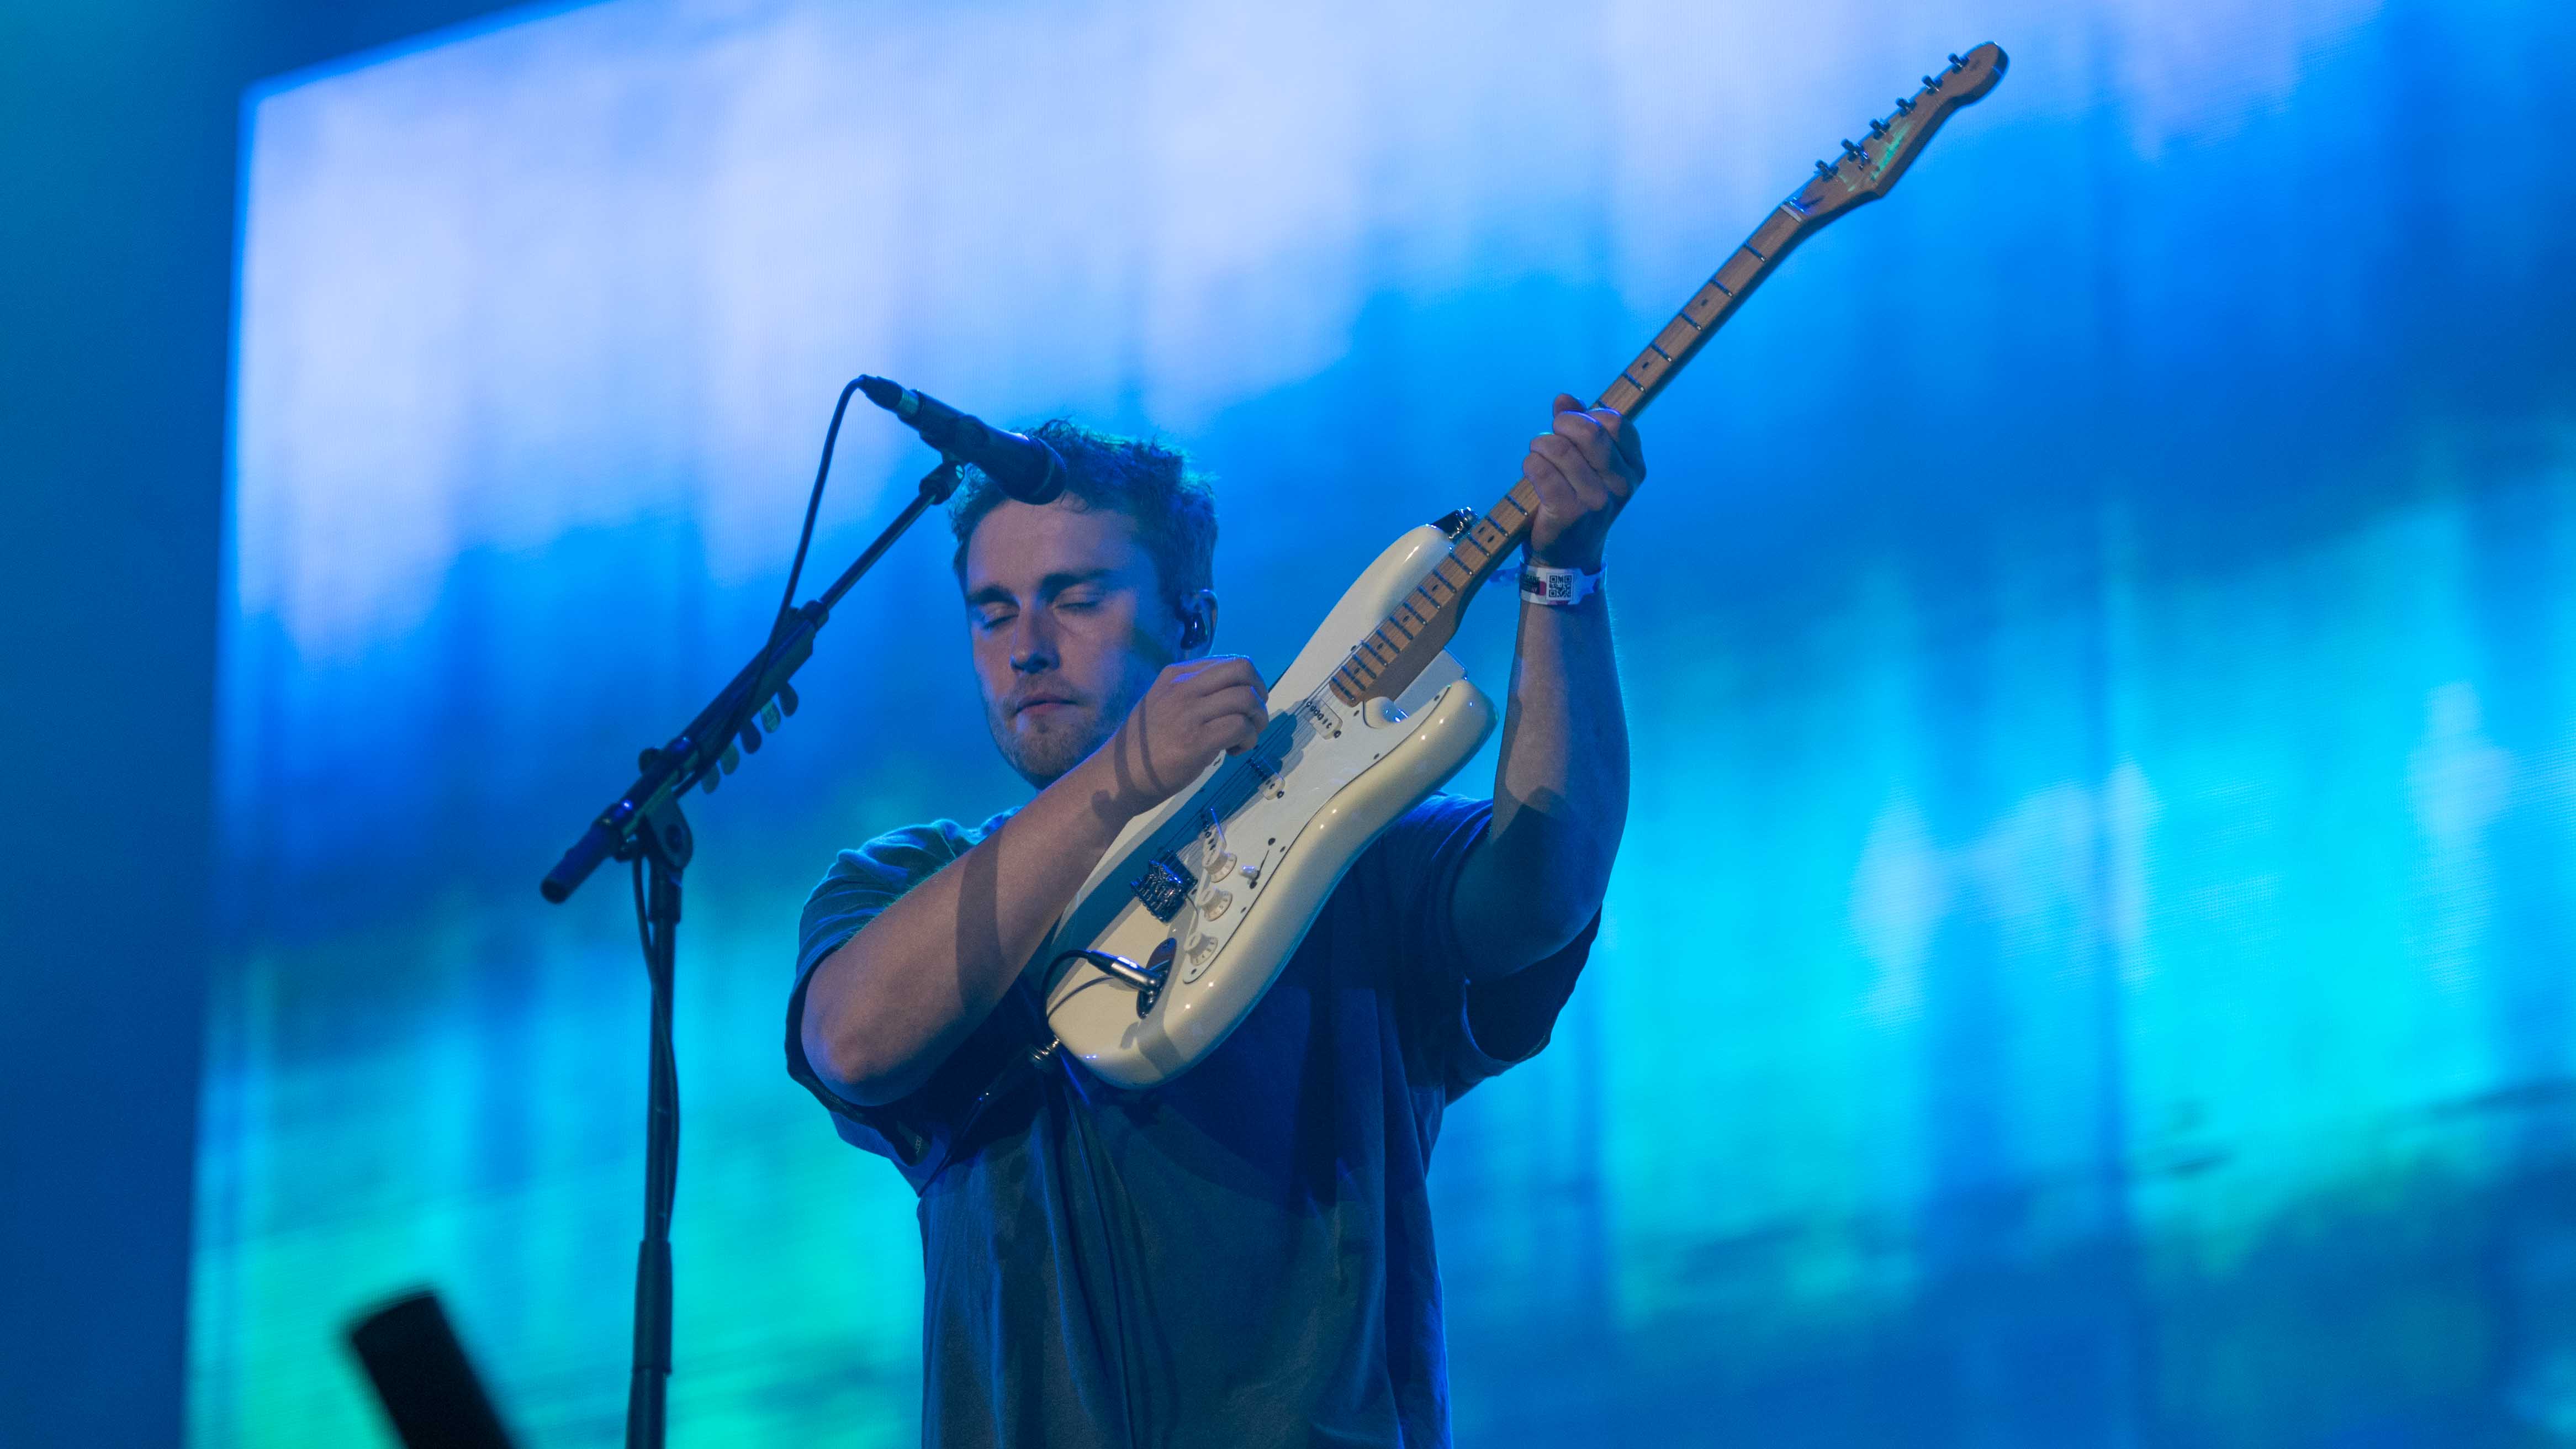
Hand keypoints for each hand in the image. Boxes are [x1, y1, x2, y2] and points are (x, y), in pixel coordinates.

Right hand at [1102, 656, 1269, 813]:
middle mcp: (1183, 687)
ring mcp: (1189, 712)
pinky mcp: (1196, 740)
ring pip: (1246, 699)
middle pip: (1243, 669)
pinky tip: (1234, 752)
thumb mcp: (1162, 703)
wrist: (1117, 776)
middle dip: (1260, 693)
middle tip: (1254, 717)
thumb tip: (1230, 693)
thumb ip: (1191, 693)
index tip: (1244, 706)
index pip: (1230, 662)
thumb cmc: (1142, 745)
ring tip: (1244, 739)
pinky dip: (1248, 740)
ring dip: (1257, 720)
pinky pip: (1241, 727)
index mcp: (1176, 674)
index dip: (1248, 683)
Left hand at [1521, 393, 1645, 569]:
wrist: (1570, 554)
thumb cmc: (1579, 500)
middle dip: (1562, 425)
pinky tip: (1530, 469)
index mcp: (1634, 468)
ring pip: (1560, 450)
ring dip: (1540, 445)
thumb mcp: (1589, 465)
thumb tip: (1564, 398)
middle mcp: (1621, 484)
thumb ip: (1580, 427)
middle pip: (1589, 432)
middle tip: (1549, 435)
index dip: (1588, 415)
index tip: (1572, 426)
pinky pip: (1542, 471)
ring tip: (1536, 454)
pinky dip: (1530, 464)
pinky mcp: (1569, 513)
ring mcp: (1597, 501)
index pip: (1615, 422)